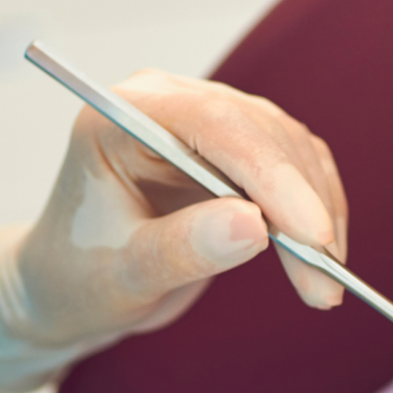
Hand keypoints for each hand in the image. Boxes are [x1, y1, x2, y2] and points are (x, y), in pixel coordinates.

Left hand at [0, 72, 347, 392]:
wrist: (67, 289)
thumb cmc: (75, 278)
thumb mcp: (121, 277)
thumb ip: (182, 248)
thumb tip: (255, 226)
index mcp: (122, 115)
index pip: (214, 123)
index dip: (271, 176)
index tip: (311, 237)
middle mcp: (167, 102)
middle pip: (261, 133)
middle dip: (302, 208)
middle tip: (325, 283)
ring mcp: (204, 122)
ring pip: (289, 149)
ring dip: (318, 215)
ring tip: (324, 287)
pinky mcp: (234, 151)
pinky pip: (296, 169)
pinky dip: (317, 213)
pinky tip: (322, 262)